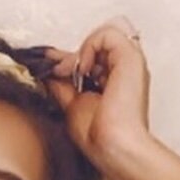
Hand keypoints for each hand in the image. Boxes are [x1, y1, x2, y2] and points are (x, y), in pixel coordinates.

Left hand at [44, 17, 151, 172]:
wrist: (112, 145)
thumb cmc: (98, 134)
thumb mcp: (72, 105)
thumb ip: (63, 86)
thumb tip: (49, 71)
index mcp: (114, 81)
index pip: (92, 58)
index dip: (70, 57)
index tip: (49, 62)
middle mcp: (124, 70)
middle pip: (97, 45)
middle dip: (72, 56)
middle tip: (58, 72)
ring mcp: (129, 62)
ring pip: (103, 36)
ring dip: (81, 51)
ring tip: (73, 72)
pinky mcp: (131, 57)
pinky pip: (108, 34)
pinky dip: (90, 46)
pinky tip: (84, 69)